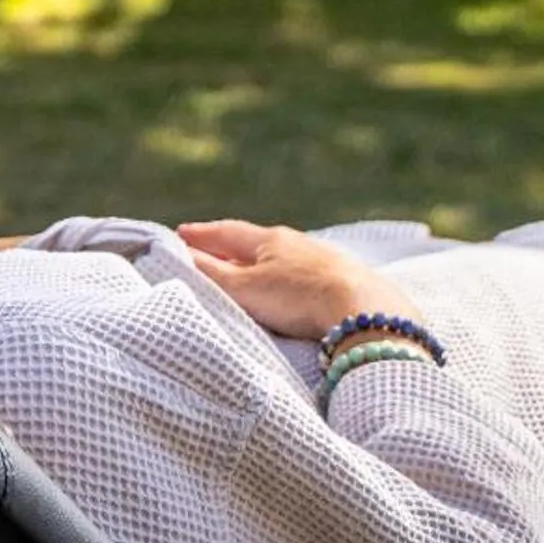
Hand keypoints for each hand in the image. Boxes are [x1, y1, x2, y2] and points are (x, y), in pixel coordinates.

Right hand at [177, 220, 421, 341]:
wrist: (362, 309)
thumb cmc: (298, 297)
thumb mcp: (246, 289)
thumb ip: (212, 274)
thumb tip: (182, 254)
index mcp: (268, 239)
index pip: (226, 232)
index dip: (202, 235)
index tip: (181, 234)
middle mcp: (296, 242)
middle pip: (254, 242)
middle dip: (229, 247)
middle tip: (207, 249)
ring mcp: (321, 260)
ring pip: (282, 257)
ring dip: (260, 262)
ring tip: (246, 270)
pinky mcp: (341, 279)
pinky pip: (304, 273)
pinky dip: (286, 277)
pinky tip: (289, 286)